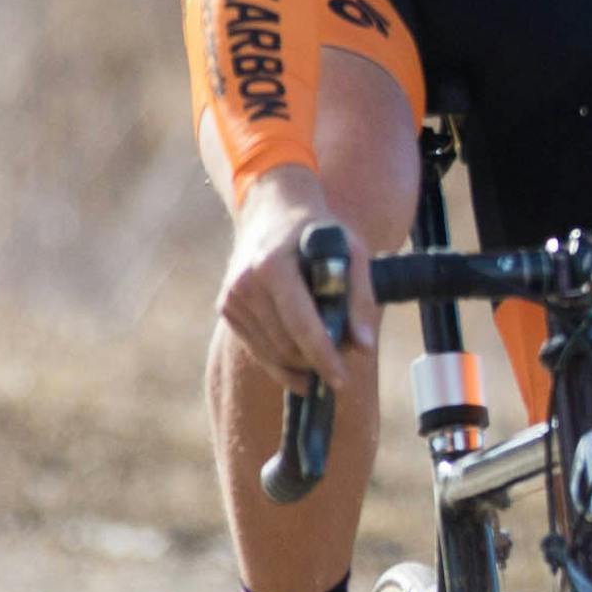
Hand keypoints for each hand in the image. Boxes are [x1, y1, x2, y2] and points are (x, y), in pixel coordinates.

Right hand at [217, 164, 380, 389]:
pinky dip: (283, 361)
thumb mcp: (351, 252)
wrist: (272, 211)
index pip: (301, 325)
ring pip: (273, 354)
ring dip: (303, 362)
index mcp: (272, 266)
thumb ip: (359, 299)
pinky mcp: (227, 309)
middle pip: (287, 345)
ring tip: (328, 348)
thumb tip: (365, 347)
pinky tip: (304, 362)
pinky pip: (259, 350)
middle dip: (318, 359)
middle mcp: (245, 283)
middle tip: (346, 352)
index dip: (324, 356)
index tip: (342, 380)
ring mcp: (231, 298)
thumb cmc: (318, 231)